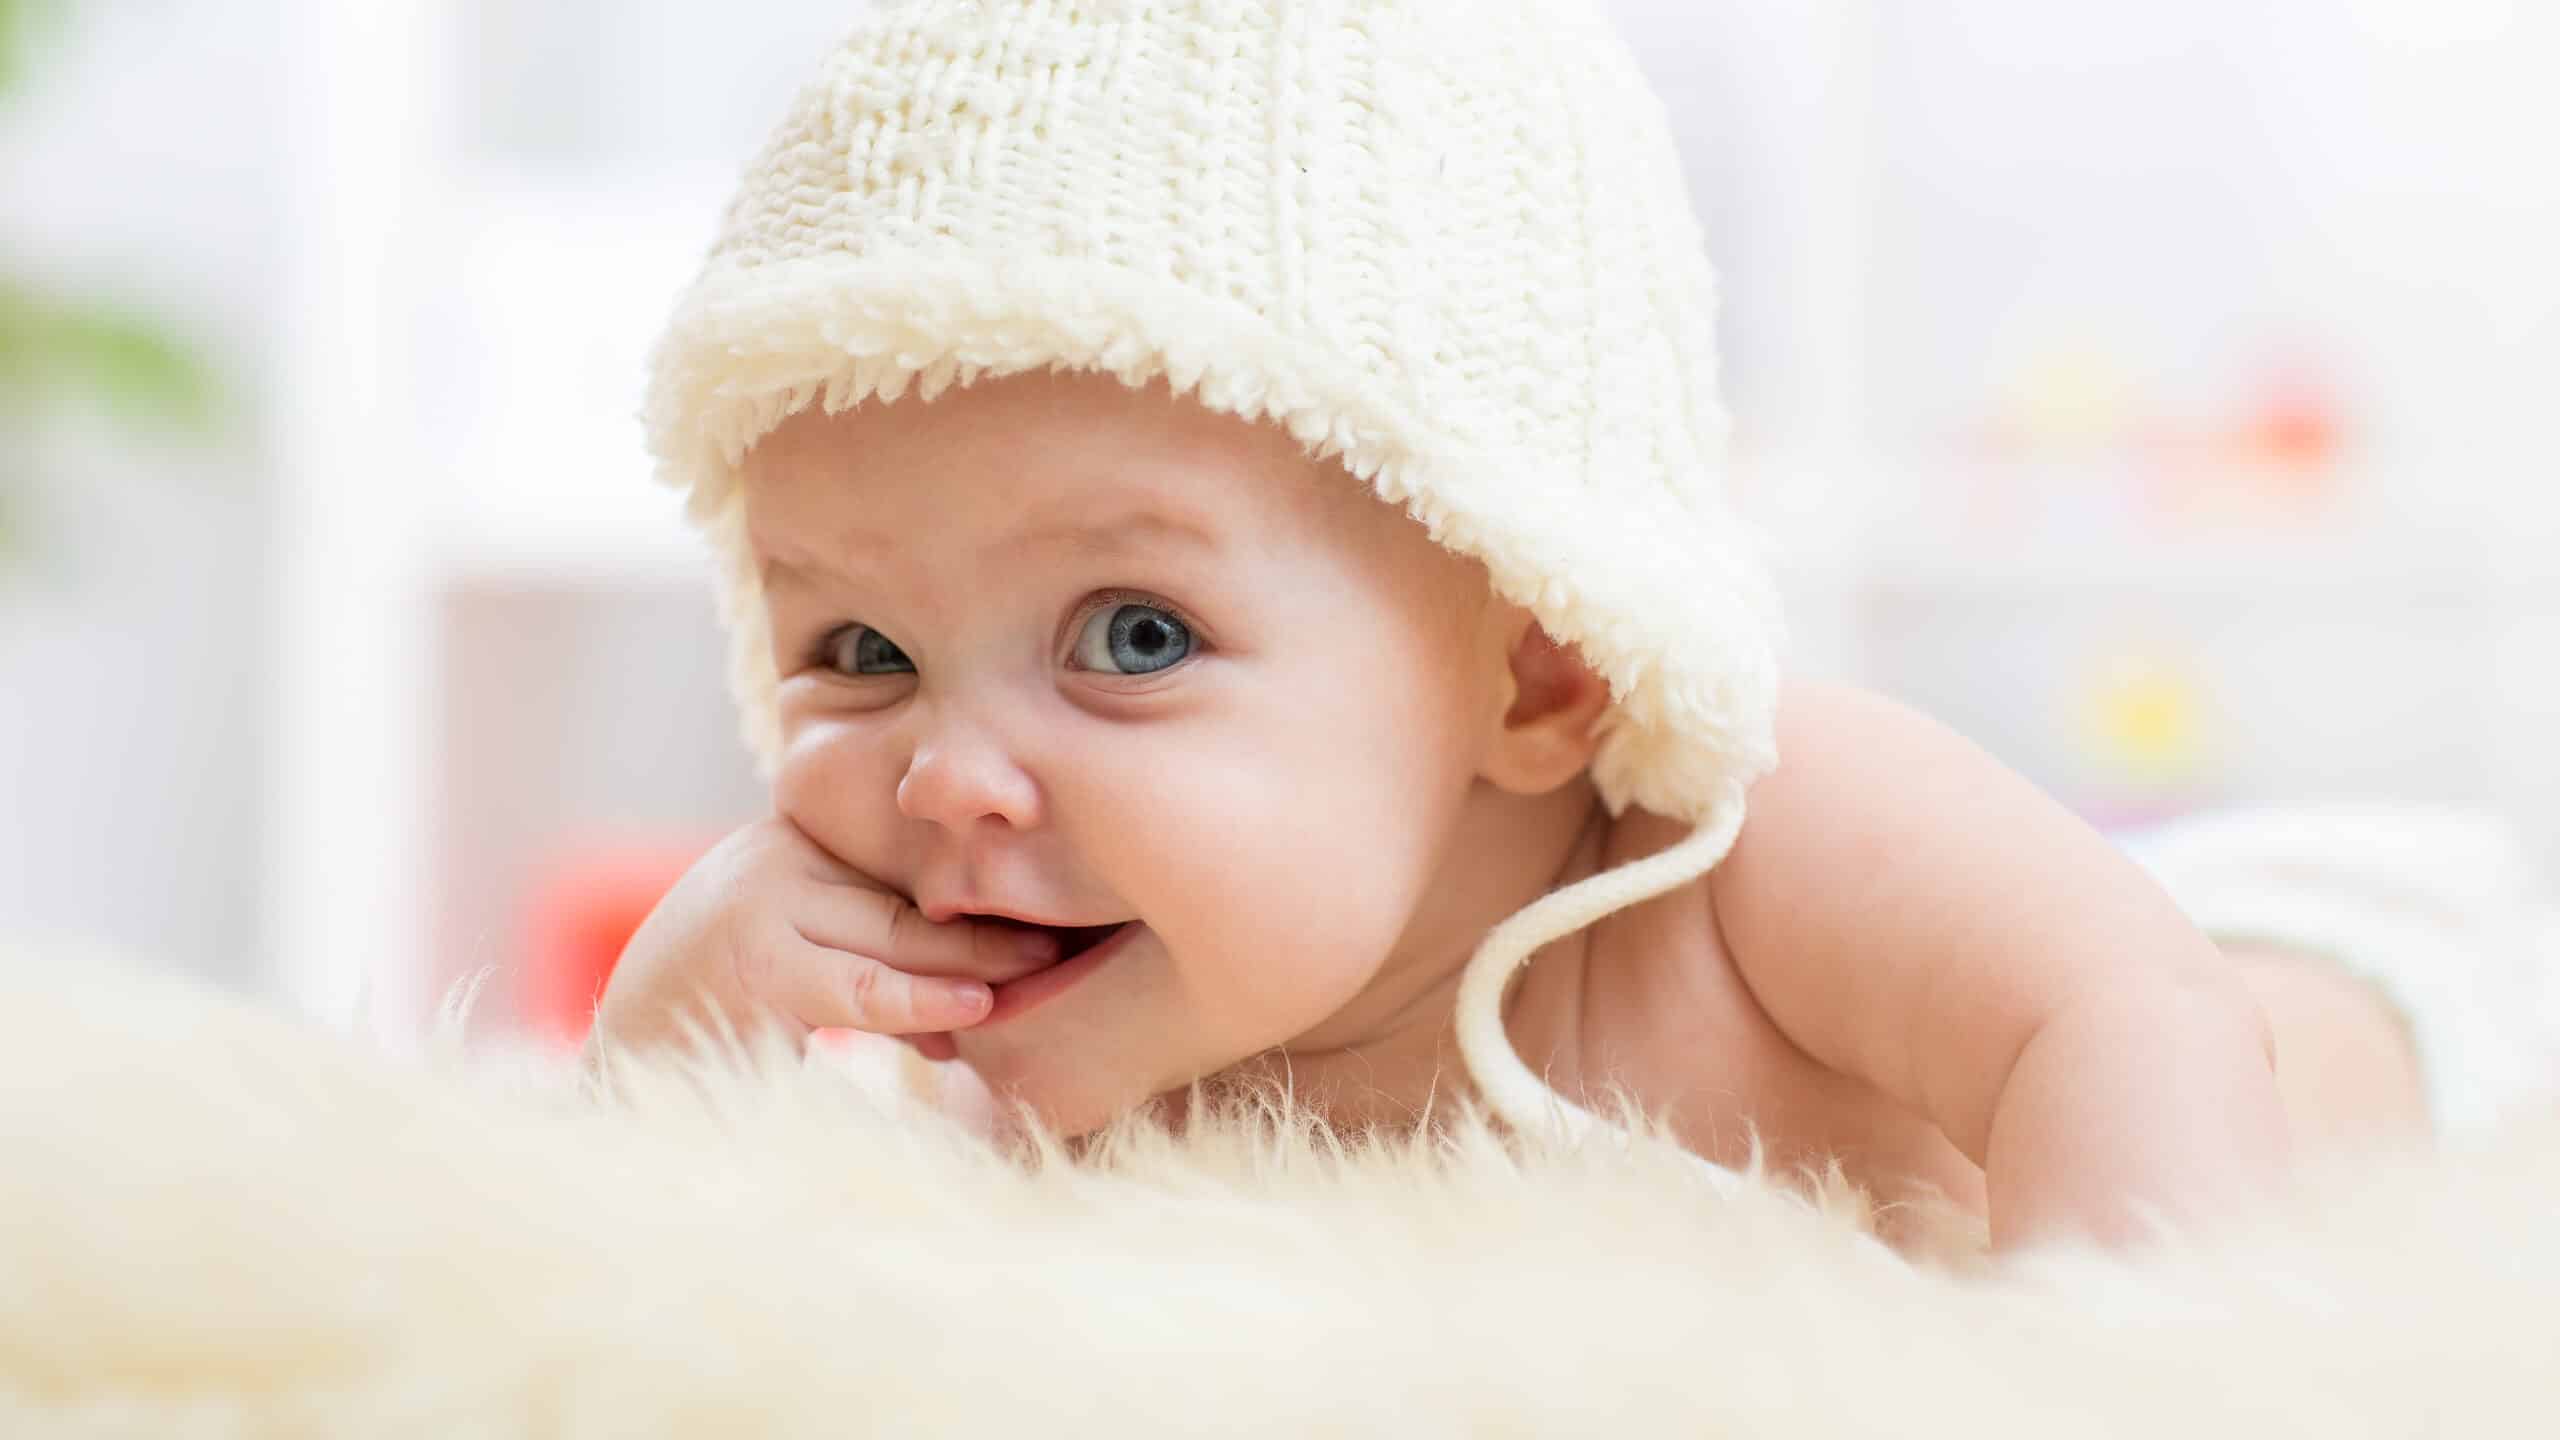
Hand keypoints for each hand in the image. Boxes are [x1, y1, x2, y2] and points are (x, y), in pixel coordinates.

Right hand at [584, 815, 1058, 1063]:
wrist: (623, 1059)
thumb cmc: (723, 1008)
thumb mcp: (799, 955)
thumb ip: (872, 952)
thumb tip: (983, 991)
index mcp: (790, 837)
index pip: (902, 859)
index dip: (978, 887)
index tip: (1053, 903)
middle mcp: (773, 855)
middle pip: (909, 895)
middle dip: (992, 928)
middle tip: (1065, 943)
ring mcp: (759, 905)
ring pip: (896, 940)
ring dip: (971, 968)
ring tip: (1040, 975)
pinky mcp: (753, 966)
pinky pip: (860, 990)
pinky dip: (920, 1007)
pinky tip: (969, 1016)